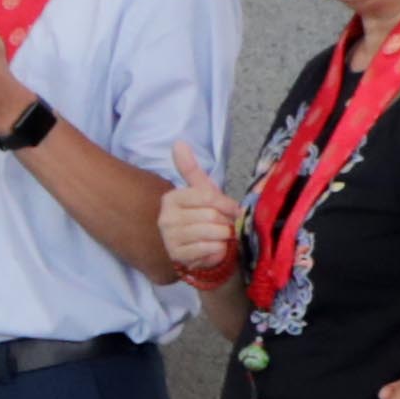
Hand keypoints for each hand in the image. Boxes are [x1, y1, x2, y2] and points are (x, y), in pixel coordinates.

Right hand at [151, 141, 240, 280]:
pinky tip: (214, 249)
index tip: (233, 210)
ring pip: (212, 233)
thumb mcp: (202, 192)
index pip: (206, 197)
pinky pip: (209, 249)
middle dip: (226, 223)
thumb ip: (190, 169)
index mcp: (172, 199)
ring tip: (221, 237)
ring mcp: (170, 238)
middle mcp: (166, 217)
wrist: (202, 249)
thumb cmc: (205, 217)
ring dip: (224, 237)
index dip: (226, 205)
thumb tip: (178, 142)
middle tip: (226, 226)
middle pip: (211, 216)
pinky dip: (219, 251)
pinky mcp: (177, 256)